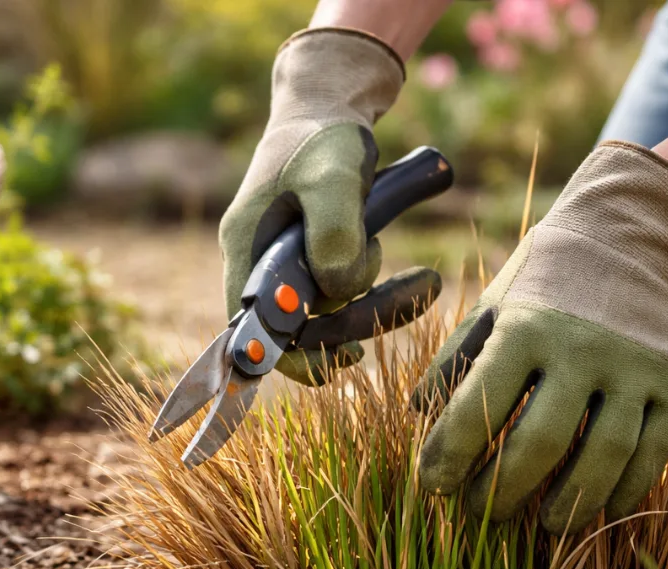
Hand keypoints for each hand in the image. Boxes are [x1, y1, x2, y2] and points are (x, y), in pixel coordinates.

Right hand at [220, 28, 438, 385]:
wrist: (331, 105)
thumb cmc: (324, 136)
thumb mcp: (334, 175)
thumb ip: (334, 231)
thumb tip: (338, 292)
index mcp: (246, 247)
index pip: (250, 326)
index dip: (281, 359)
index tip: (333, 363)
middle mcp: (261, 262)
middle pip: (295, 329)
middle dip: (348, 329)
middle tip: (390, 326)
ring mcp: (289, 262)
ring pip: (327, 314)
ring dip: (375, 305)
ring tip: (421, 283)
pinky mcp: (317, 258)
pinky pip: (345, 295)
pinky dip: (380, 291)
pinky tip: (417, 282)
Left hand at [414, 142, 667, 533]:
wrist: (629, 235)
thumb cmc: (542, 281)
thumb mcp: (491, 308)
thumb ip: (454, 360)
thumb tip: (418, 415)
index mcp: (525, 327)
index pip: (480, 407)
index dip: (451, 455)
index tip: (433, 487)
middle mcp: (582, 347)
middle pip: (541, 443)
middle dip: (504, 491)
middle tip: (483, 515)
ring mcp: (635, 366)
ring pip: (603, 455)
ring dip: (570, 503)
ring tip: (544, 524)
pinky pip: (652, 450)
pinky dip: (624, 488)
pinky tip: (599, 508)